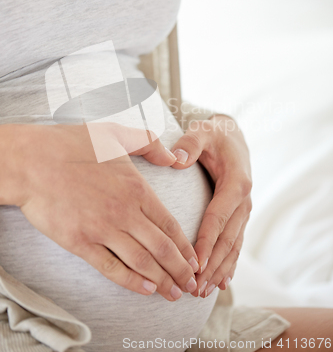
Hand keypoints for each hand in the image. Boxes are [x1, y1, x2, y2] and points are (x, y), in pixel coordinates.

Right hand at [0, 123, 198, 300]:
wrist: (31, 161)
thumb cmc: (72, 145)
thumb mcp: (116, 134)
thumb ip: (149, 144)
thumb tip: (174, 157)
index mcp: (136, 188)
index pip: (170, 225)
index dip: (185, 247)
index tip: (195, 260)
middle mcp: (124, 212)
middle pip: (161, 248)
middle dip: (180, 270)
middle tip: (191, 286)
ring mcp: (102, 229)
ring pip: (141, 262)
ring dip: (161, 280)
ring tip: (174, 293)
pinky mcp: (79, 242)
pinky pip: (110, 268)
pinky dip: (130, 281)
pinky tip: (145, 289)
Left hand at [170, 115, 251, 296]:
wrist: (232, 137)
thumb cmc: (213, 135)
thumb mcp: (202, 131)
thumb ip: (190, 144)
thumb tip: (176, 160)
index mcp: (236, 183)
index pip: (219, 217)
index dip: (206, 242)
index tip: (194, 264)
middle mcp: (244, 201)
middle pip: (227, 239)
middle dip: (212, 265)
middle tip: (194, 287)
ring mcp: (244, 211)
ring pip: (233, 246)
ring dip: (219, 270)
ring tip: (203, 291)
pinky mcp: (239, 216)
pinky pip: (235, 243)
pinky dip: (228, 264)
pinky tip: (221, 283)